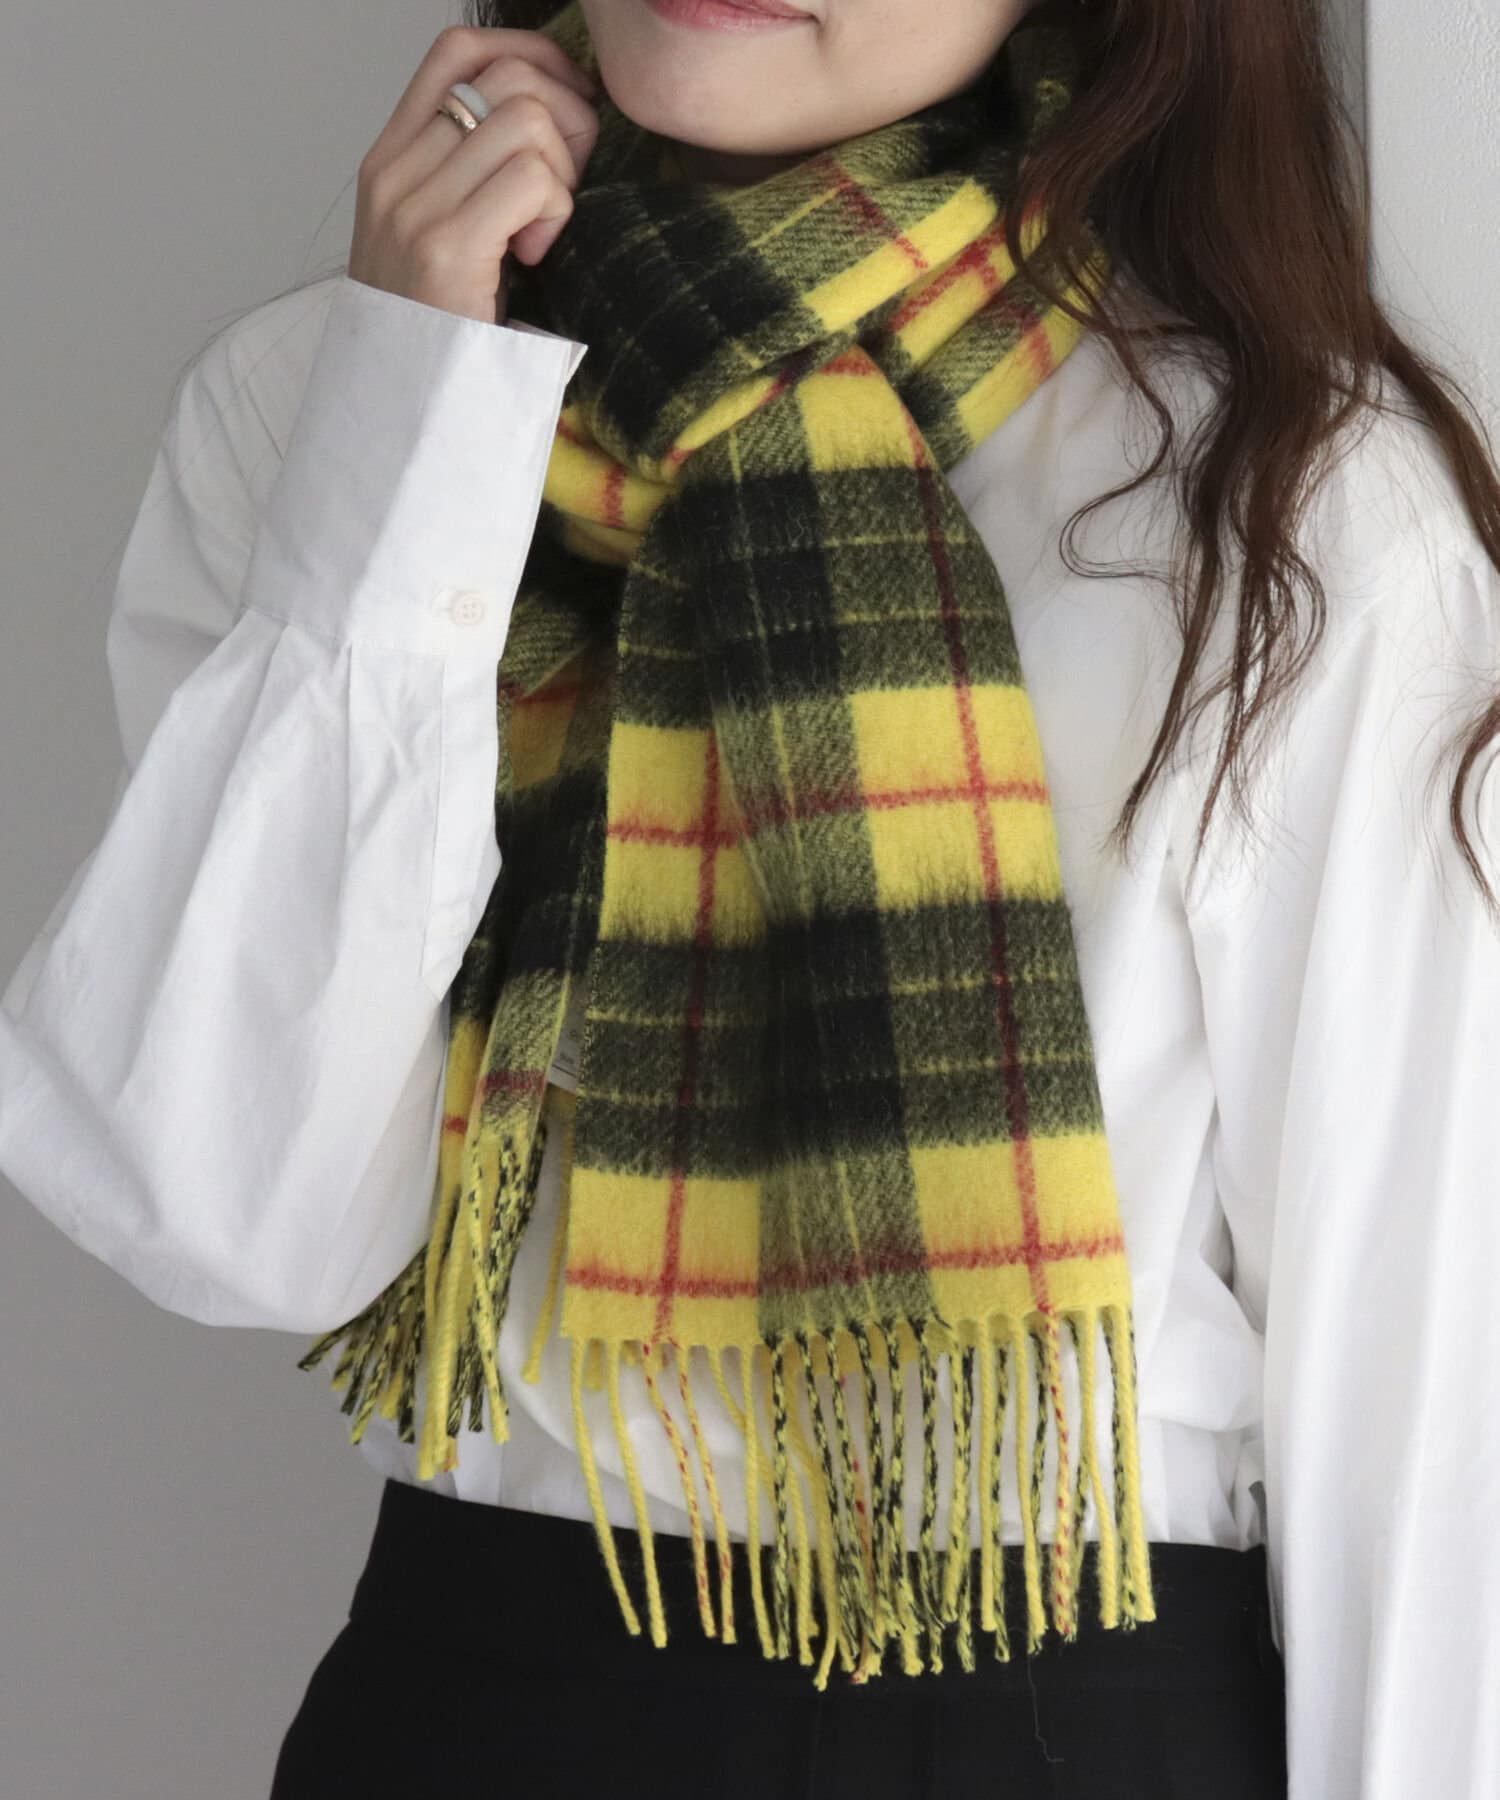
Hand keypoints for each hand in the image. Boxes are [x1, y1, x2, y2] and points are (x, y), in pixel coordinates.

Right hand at [349, 25, 599, 325]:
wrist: (405, 408)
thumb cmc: (438, 330)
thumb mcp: (439, 235)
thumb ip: (470, 174)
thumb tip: (547, 117)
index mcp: (391, 158)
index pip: (458, 48)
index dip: (529, 55)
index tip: (568, 97)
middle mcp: (396, 171)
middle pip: (507, 77)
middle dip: (565, 120)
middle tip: (564, 187)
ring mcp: (416, 205)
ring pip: (527, 120)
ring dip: (562, 174)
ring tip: (542, 231)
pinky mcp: (448, 244)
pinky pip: (534, 178)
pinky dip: (556, 212)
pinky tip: (534, 256)